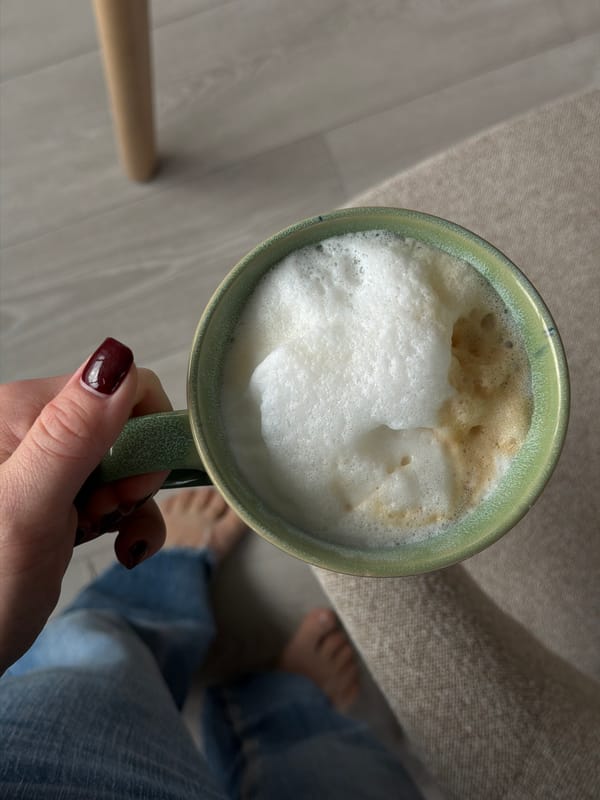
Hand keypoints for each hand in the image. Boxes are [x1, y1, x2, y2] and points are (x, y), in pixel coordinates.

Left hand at [0, 338, 171, 671]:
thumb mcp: (26, 508)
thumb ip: (71, 435)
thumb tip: (116, 358)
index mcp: (23, 411)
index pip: (120, 388)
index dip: (143, 435)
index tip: (124, 488)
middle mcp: (37, 429)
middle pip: (130, 428)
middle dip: (136, 477)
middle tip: (100, 516)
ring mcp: (50, 466)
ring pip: (130, 464)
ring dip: (135, 505)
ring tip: (104, 538)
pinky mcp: (61, 497)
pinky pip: (117, 493)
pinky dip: (130, 521)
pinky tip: (121, 549)